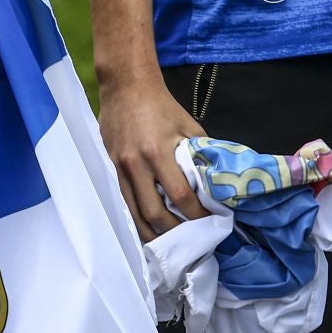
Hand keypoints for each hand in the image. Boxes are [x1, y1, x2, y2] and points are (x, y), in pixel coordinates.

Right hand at [96, 77, 206, 242]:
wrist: (125, 86)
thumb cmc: (161, 105)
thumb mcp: (188, 126)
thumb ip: (199, 155)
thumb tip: (217, 181)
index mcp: (158, 152)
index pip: (180, 195)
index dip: (197, 215)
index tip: (213, 223)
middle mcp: (137, 165)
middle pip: (156, 213)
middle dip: (177, 232)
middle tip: (194, 241)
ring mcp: (122, 168)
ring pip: (136, 214)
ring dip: (155, 234)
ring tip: (172, 246)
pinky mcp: (114, 169)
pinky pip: (126, 202)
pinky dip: (139, 220)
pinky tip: (150, 230)